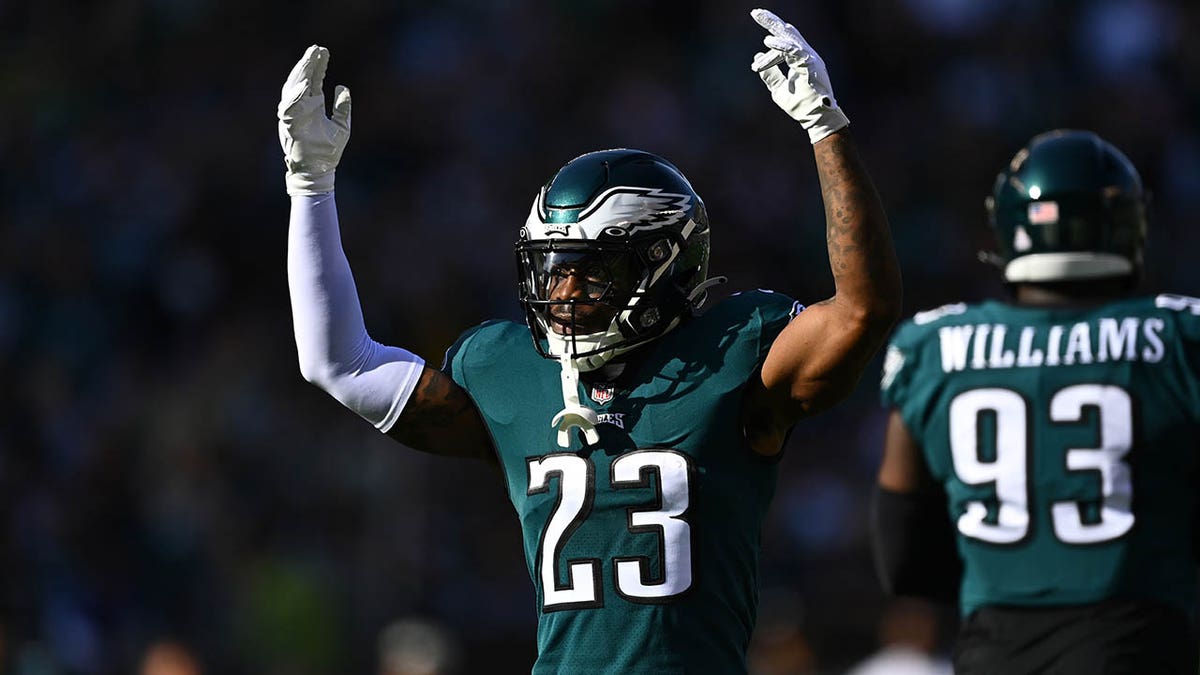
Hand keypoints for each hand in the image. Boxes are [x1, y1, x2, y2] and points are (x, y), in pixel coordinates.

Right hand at [278, 45, 351, 194]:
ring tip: (309, 58)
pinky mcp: (289, 124)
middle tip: (317, 48)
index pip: (314, 80)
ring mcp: (294, 114)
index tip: (324, 51)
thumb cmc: (328, 152)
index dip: (318, 65)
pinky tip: (305, 82)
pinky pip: (290, 106)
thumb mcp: (342, 126)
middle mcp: (302, 107)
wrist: (319, 171)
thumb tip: (343, 88)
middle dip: (309, 63)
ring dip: (301, 73)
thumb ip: (342, 108)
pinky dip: (296, 94)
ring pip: (294, 88)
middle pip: (303, 79)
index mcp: (313, 106)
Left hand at [750, 8, 848, 143]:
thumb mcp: (779, 90)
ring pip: (789, 38)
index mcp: (800, 60)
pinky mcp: (810, 63)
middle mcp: (806, 55)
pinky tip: (768, 40)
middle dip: (771, 22)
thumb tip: (756, 57)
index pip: (784, 45)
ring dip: (773, 26)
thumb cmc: (802, 105)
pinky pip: (794, 50)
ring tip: (758, 15)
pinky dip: (781, 45)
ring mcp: (810, 58)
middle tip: (755, 12)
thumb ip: (770, 75)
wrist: (816, 118)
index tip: (755, 66)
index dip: (769, 49)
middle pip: (787, 34)